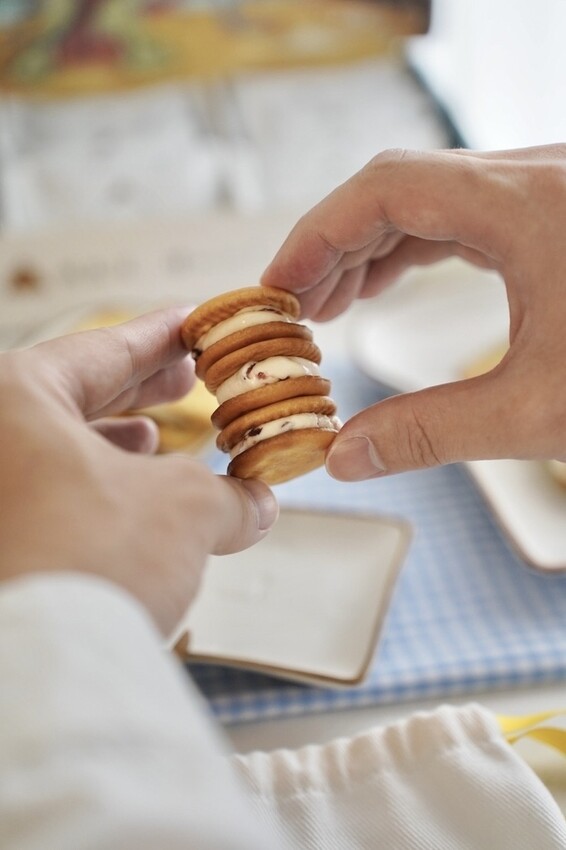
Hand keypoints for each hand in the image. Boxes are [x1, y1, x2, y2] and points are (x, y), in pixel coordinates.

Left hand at [0, 308, 277, 632]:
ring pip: (57, 449)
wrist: (36, 679)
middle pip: (75, 395)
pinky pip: (47, 494)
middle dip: (141, 386)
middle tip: (189, 374)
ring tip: (161, 440)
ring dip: (118, 444)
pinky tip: (130, 504)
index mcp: (13, 399)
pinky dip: (94, 491)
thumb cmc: (93, 563)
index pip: (102, 349)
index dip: (161, 335)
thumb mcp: (185, 509)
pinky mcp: (2, 542)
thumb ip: (229, 494)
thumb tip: (257, 505)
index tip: (194, 323)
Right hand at [262, 144, 565, 478]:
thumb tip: (346, 457)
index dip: (317, 234)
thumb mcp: (540, 410)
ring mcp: (548, 192)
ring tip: (331, 303)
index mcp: (523, 205)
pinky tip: (390, 283)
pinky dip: (415, 246)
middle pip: (400, 188)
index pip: (384, 189)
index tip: (278, 286)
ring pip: (432, 198)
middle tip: (296, 309)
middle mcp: (534, 180)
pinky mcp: (557, 215)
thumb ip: (431, 433)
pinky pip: (465, 214)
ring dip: (373, 246)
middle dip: (336, 245)